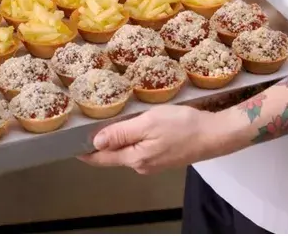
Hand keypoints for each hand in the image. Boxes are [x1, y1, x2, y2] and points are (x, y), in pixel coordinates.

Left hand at [78, 105, 227, 174]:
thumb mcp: (147, 123)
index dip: (84, 151)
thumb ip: (121, 133)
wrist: (216, 134)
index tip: (70, 144)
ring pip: (126, 151)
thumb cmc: (183, 126)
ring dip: (116, 139)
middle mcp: (142, 165)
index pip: (101, 159)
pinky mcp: (163, 157)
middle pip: (112, 155)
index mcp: (135, 158)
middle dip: (99, 143)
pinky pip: (139, 148)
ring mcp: (153, 163)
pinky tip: (132, 126)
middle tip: (86, 126)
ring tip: (106, 122)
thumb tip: (96, 142)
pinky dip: (131, 138)